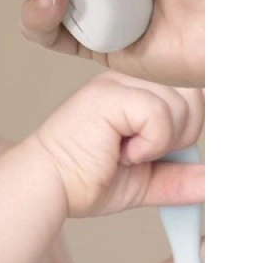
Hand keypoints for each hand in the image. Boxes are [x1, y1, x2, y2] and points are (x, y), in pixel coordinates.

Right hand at [30, 72, 203, 217]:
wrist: (49, 184)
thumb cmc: (84, 178)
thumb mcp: (146, 180)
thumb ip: (180, 176)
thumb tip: (214, 181)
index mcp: (134, 91)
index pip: (188, 94)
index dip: (189, 126)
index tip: (164, 151)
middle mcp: (126, 79)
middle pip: (192, 95)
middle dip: (182, 135)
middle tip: (144, 155)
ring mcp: (115, 83)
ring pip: (179, 103)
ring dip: (163, 141)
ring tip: (129, 153)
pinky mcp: (108, 94)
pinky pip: (158, 113)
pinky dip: (150, 142)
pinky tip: (124, 152)